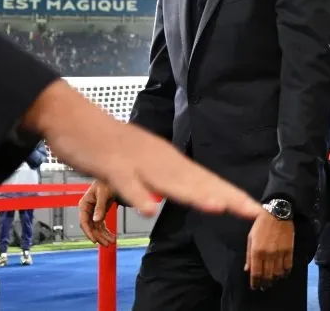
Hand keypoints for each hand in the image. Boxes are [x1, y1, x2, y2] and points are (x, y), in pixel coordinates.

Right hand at [21, 80, 261, 220]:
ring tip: (218, 208)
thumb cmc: (108, 145)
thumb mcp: (142, 166)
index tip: (255, 210)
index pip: (207, 181)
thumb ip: (161, 181)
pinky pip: (127, 182)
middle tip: (252, 211)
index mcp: (169, 162)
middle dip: (226, 197)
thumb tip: (177, 195)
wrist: (73, 119)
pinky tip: (150, 210)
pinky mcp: (112, 164)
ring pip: (170, 181)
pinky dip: (139, 195)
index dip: (231, 195)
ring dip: (194, 195)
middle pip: (198, 182)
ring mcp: (138, 162)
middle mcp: (161, 161)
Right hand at [78, 180, 116, 246]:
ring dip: (103, 236)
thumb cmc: (107, 181)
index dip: (88, 232)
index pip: (84, 222)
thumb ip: (100, 207)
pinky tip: (112, 236)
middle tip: (107, 244)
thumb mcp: (104, 193)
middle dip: (98, 236)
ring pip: (96, 228)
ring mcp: (94, 212)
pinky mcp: (100, 212)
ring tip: (111, 242)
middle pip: (91, 227)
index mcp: (84, 204)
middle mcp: (87, 209)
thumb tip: (96, 220)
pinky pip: (102, 225)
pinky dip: (106, 231)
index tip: (94, 240)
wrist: (114, 175)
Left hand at [245, 212, 294, 289]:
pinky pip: (288, 265)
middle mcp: (268, 255)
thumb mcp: (251, 238)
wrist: (277, 213)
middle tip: (264, 286)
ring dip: (275, 279)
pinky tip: (283, 273)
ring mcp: (280, 253)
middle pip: (267, 275)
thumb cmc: (260, 225)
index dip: (255, 282)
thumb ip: (249, 255)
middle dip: (265, 283)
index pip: (256, 273)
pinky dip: (286, 272)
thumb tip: (247, 269)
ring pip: (278, 272)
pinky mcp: (289, 250)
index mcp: (257, 252)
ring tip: (273, 281)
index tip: (255, 287)